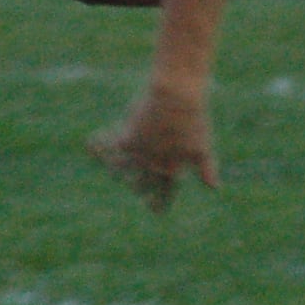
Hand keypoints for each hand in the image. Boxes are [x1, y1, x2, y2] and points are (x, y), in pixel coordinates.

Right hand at [88, 86, 217, 212]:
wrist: (177, 96)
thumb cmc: (193, 119)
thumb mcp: (202, 146)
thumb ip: (206, 168)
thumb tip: (214, 188)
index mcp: (172, 170)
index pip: (163, 196)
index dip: (157, 204)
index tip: (152, 208)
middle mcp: (153, 167)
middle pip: (138, 186)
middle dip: (137, 186)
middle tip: (135, 185)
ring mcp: (139, 156)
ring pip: (119, 172)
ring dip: (115, 168)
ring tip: (114, 164)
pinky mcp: (126, 141)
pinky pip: (108, 148)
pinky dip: (98, 145)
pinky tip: (90, 143)